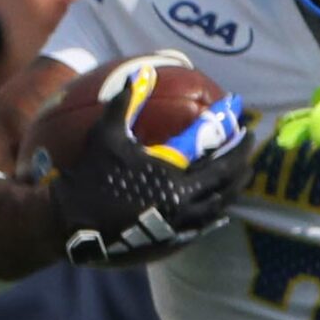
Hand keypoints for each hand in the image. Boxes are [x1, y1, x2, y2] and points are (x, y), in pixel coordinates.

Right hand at [54, 94, 252, 267]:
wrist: (72, 221)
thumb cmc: (91, 176)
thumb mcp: (107, 134)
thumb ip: (125, 103)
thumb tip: (138, 74)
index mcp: (177, 184)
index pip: (225, 168)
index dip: (241, 151)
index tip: (248, 134)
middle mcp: (184, 210)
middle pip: (227, 192)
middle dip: (242, 172)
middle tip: (247, 157)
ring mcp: (177, 231)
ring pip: (217, 212)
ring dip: (230, 194)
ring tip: (235, 180)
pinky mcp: (167, 244)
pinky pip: (200, 230)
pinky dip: (213, 217)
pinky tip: (216, 210)